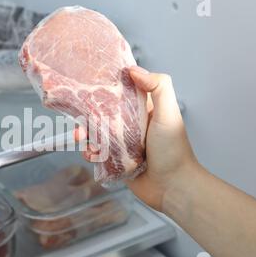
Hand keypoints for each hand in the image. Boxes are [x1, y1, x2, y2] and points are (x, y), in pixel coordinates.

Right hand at [74, 66, 198, 211]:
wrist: (172, 187)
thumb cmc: (174, 151)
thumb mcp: (168, 113)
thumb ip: (158, 87)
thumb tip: (134, 69)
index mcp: (141, 110)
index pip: (118, 93)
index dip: (102, 90)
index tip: (87, 90)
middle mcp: (130, 124)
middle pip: (101, 114)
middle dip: (87, 118)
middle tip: (81, 126)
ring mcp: (121, 143)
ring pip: (95, 134)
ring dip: (85, 136)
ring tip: (83, 141)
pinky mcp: (115, 160)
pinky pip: (96, 153)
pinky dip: (90, 153)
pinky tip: (92, 155)